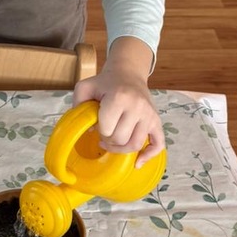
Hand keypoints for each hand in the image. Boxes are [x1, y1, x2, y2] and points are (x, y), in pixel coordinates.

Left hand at [73, 38, 163, 165]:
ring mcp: (149, 115)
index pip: (106, 128)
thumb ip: (78, 106)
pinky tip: (137, 163)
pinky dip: (148, 156)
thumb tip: (89, 131)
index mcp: (119, 97)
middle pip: (120, 139)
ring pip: (135, 145)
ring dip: (121, 149)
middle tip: (104, 131)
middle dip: (108, 139)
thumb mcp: (85, 87)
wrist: (128, 74)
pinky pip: (158, 144)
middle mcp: (138, 106)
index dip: (98, 129)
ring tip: (112, 142)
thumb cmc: (105, 83)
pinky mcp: (157, 121)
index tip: (96, 122)